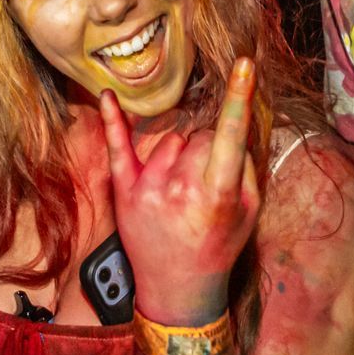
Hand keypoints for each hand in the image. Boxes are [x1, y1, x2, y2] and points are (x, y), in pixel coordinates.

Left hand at [101, 58, 259, 324]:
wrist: (177, 290)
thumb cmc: (218, 247)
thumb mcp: (248, 213)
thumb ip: (245, 168)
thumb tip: (233, 129)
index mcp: (217, 194)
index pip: (231, 136)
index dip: (239, 98)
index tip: (244, 65)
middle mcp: (181, 188)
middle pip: (201, 136)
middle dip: (209, 149)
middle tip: (208, 183)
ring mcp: (148, 188)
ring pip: (171, 140)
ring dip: (179, 154)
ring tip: (182, 190)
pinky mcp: (124, 191)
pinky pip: (118, 147)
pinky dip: (113, 121)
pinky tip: (105, 97)